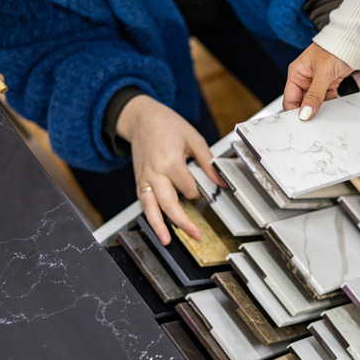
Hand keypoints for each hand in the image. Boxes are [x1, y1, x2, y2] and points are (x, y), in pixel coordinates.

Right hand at [117, 95, 225, 244]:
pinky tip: (157, 227)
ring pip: (150, 207)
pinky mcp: (139, 180)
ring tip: (167, 241)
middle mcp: (154, 172)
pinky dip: (149, 215)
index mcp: (169, 161)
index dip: (200, 191)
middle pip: (168, 204)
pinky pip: (143, 201)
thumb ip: (207, 161)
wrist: (141, 118)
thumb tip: (220, 181)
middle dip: (183, 221)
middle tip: (197, 234)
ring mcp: (144, 178)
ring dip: (158, 226)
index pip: (188, 188)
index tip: (207, 189)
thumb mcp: (193, 138)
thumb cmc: (167, 125)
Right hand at [284, 42, 351, 119]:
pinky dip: (330, 100)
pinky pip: (325, 98)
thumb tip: (305, 113)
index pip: (290, 100)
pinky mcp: (326, 83)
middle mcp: (304, 78)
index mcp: (296, 74)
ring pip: (314, 102)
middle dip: (310, 109)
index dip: (295, 111)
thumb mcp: (323, 73)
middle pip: (302, 102)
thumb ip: (314, 95)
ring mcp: (315, 82)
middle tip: (318, 114)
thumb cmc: (334, 48)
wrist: (352, 41)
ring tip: (329, 98)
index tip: (304, 120)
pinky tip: (334, 93)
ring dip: (322, 104)